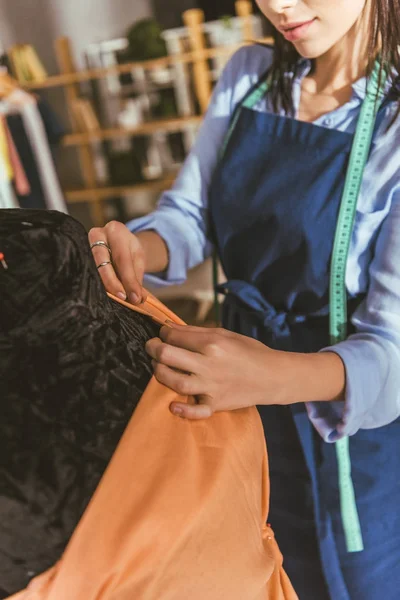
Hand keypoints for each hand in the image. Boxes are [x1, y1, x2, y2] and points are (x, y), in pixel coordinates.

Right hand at [89, 221, 146, 304]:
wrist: (118, 241)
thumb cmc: (129, 250)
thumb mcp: (138, 259)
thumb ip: (137, 278)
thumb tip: (138, 298)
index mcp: (115, 230)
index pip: (122, 258)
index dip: (128, 280)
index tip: (135, 297)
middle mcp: (97, 234)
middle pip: (102, 261)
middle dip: (112, 283)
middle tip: (123, 298)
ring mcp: (84, 244)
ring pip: (91, 267)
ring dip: (102, 286)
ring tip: (114, 299)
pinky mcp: (78, 254)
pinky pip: (85, 270)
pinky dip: (95, 284)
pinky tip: (103, 295)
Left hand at [145, 324, 286, 419]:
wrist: (272, 376)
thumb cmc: (248, 351)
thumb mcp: (224, 334)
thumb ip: (196, 331)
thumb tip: (169, 327)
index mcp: (212, 344)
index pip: (175, 337)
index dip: (163, 333)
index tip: (163, 334)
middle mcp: (209, 365)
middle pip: (168, 356)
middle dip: (153, 349)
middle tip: (151, 347)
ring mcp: (211, 387)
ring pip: (175, 382)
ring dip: (159, 373)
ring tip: (157, 367)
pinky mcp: (216, 404)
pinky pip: (197, 411)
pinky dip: (183, 410)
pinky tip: (172, 406)